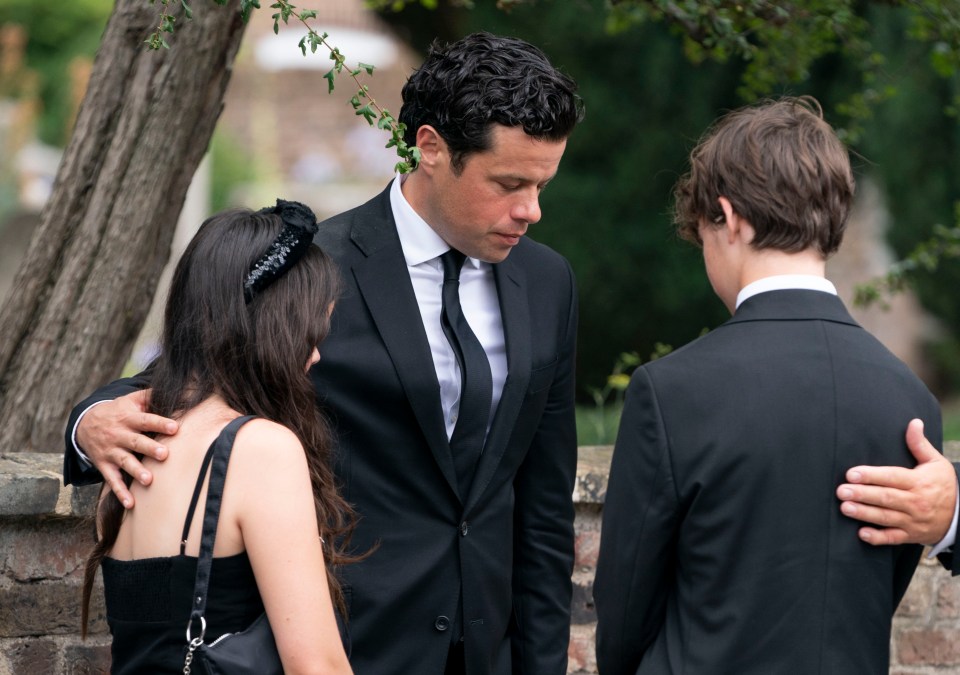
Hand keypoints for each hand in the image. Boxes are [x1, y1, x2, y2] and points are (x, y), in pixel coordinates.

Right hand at [76, 389, 176, 508]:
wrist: (84, 423)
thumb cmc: (118, 411)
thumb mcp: (130, 400)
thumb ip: (150, 396)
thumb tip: (177, 391)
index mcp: (128, 419)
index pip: (146, 420)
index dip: (160, 423)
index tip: (175, 428)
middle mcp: (119, 435)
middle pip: (136, 442)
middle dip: (150, 449)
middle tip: (165, 454)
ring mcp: (111, 452)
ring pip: (124, 462)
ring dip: (136, 471)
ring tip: (148, 480)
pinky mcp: (104, 465)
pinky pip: (112, 480)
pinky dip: (120, 493)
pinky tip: (131, 504)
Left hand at [836, 419, 954, 545]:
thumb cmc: (942, 485)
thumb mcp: (935, 463)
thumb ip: (919, 444)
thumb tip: (913, 422)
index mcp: (919, 482)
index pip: (892, 477)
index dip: (871, 475)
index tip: (851, 473)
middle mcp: (915, 502)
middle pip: (886, 498)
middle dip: (862, 494)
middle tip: (841, 491)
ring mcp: (913, 520)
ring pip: (886, 517)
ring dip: (865, 514)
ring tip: (845, 508)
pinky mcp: (911, 535)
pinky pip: (893, 538)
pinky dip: (878, 538)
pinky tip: (862, 534)